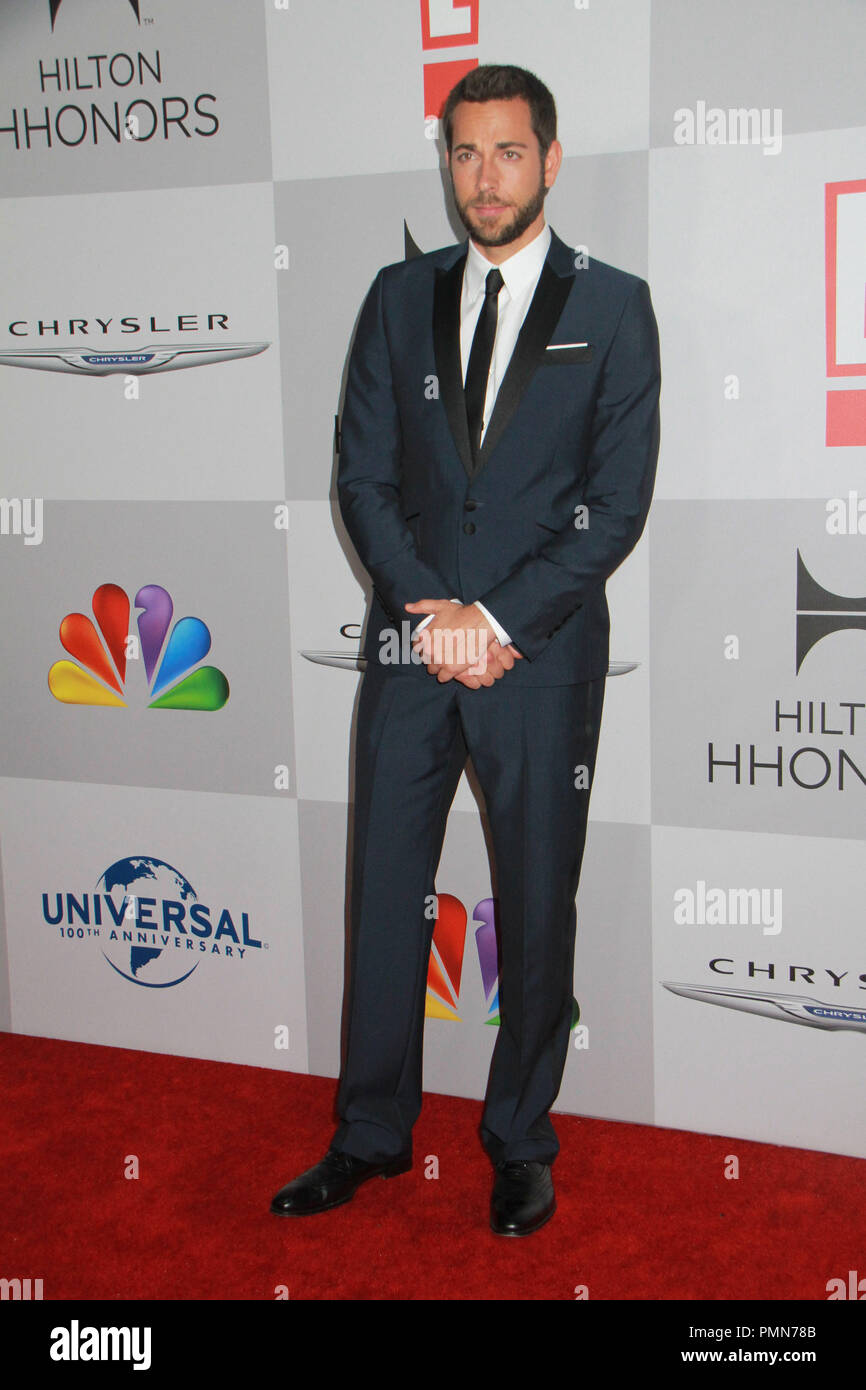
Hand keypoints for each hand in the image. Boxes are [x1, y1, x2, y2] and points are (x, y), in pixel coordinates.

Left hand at [406, 599, 522, 683]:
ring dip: (439, 666)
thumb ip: (422, 606)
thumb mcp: (440, 605)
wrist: (480, 623)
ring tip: (449, 659)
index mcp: (424, 636)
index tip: (434, 646)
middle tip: (444, 651)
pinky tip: (453, 667)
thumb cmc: (462, 613)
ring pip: (433, 670)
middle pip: (425, 660)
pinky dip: (446, 675)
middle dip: (432, 657)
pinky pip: (442, 678)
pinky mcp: (451, 669)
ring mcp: (439, 660)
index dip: (425, 647)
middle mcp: (429, 649)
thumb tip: (408, 607)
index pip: (417, 648)